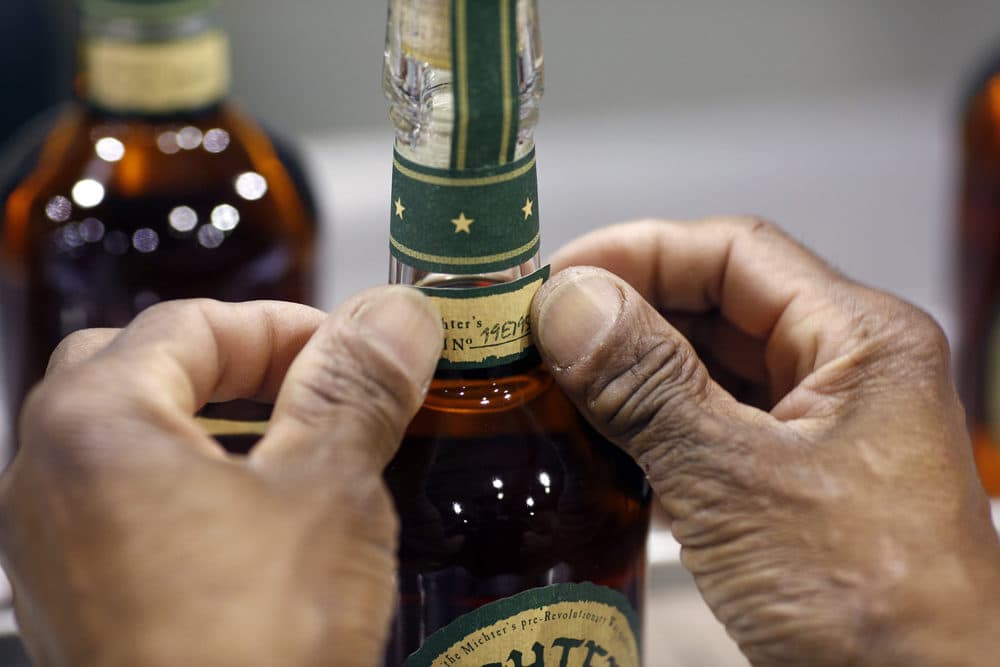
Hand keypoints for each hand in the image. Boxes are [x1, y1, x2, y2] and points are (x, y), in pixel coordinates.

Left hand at [0, 289, 441, 666]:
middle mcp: (47, 480)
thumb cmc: (253, 649)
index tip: (351, 349)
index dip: (284, 325)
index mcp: (95, 426)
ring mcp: (51, 548)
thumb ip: (355, 388)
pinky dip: (189, 487)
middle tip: (313, 386)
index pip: (190, 324)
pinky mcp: (75, 602)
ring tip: (293, 452)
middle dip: (234, 366)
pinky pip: (124, 508)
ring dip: (211, 425)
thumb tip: (393, 316)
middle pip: (140, 371)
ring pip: (128, 441)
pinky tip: (254, 526)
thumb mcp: (327, 493)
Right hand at [532, 218, 999, 665]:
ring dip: (634, 373)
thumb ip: (648, 386)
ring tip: (559, 382)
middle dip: (628, 313)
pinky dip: (654, 429)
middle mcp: (845, 373)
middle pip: (718, 306)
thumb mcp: (737, 481)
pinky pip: (713, 428)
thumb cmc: (878, 611)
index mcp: (859, 341)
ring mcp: (820, 431)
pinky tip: (604, 444)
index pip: (734, 253)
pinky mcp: (794, 483)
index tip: (560, 278)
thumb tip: (571, 305)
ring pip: (711, 369)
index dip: (639, 251)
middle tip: (544, 331)